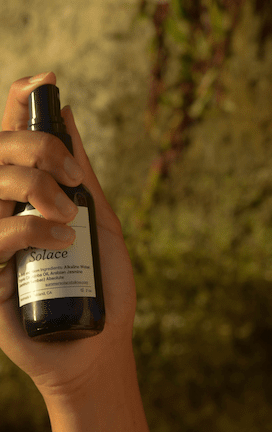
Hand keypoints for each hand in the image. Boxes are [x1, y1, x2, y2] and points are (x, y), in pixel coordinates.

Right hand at [0, 71, 136, 401]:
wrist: (98, 350)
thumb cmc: (102, 288)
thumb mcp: (101, 223)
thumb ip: (81, 175)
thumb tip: (68, 114)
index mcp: (27, 194)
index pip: (10, 139)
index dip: (19, 103)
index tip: (45, 80)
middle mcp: (2, 210)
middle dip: (36, 150)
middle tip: (71, 178)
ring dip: (33, 190)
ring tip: (70, 220)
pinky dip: (28, 230)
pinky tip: (59, 242)